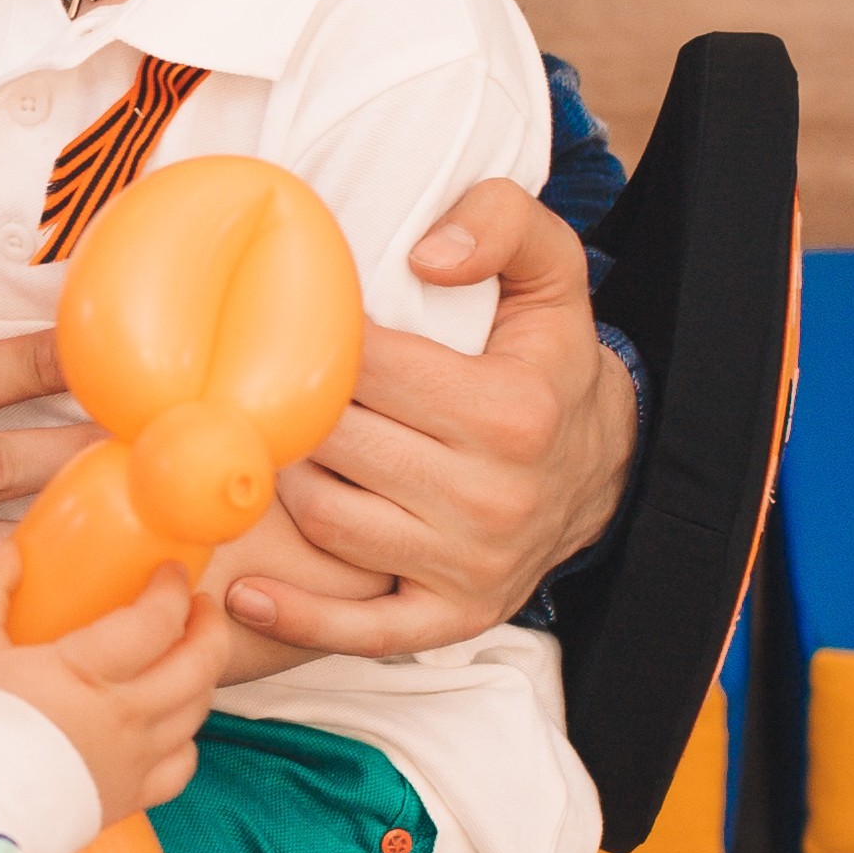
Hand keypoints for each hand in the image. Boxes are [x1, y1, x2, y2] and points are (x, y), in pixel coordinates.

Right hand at [0, 540, 226, 823]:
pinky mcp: (132, 797)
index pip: (158, 620)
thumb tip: (10, 552)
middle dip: (209, 626)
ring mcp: (135, 760)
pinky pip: (183, 764)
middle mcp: (126, 716)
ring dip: (202, 674)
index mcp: (88, 673)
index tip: (170, 571)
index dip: (173, 588)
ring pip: (198, 710)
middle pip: (200, 664)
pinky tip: (170, 722)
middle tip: (198, 605)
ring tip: (187, 653)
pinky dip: (186, 736)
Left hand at [224, 180, 636, 665]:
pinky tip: (245, 591)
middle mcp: (493, 497)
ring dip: (285, 482)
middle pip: (338, 444)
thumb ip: (501, 222)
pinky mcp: (451, 619)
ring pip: (328, 520)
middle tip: (257, 385)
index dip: (316, 340)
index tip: (285, 325)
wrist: (608, 470)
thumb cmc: (551, 362)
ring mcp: (470, 566)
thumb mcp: (553, 272)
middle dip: (291, 409)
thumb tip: (424, 253)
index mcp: (512, 411)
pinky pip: (358, 630)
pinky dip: (295, 616)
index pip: (369, 367)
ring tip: (268, 447)